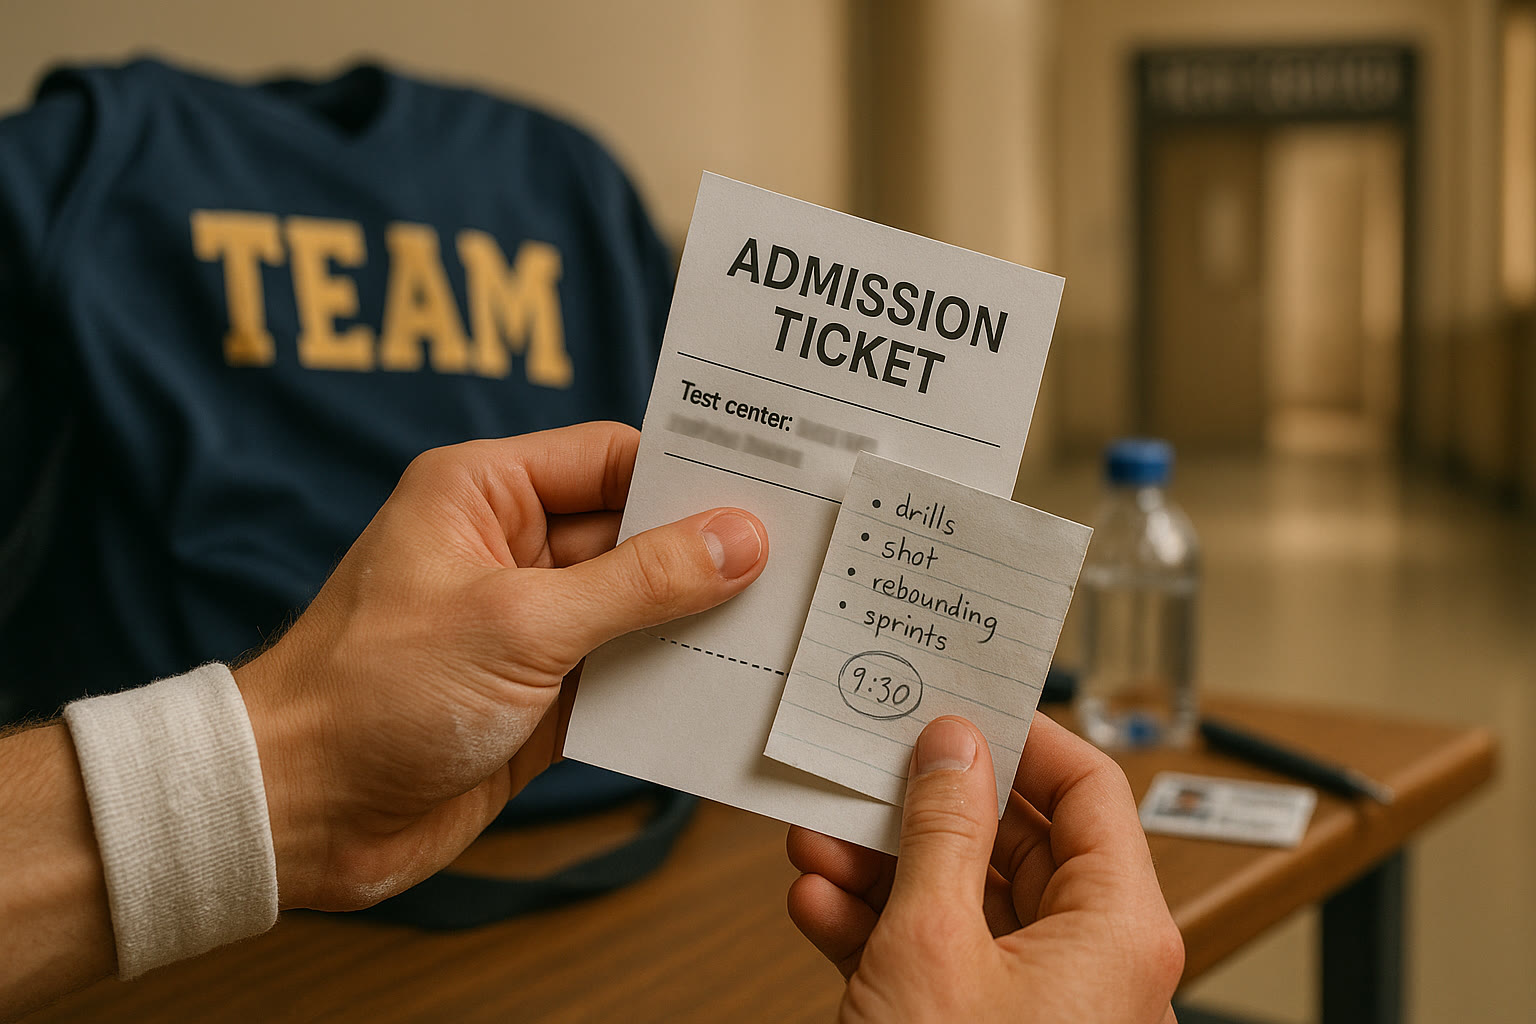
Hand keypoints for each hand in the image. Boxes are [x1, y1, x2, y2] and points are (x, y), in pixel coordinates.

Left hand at [233, 421, 767, 911]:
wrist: (298, 816)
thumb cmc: (377, 693)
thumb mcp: (522, 624)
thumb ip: (639, 582)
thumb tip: (738, 539)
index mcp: (485, 493)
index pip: (613, 459)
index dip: (692, 472)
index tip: (777, 487)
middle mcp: (509, 550)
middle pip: (635, 533)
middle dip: (709, 553)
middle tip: (804, 562)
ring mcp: (528, 625)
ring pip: (637, 608)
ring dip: (697, 623)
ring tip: (788, 627)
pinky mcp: (540, 695)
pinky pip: (623, 673)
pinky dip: (669, 681)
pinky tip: (733, 690)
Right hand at [787, 714, 1183, 1022]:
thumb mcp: (935, 942)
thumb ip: (943, 829)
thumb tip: (954, 746)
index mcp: (1117, 926)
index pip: (1090, 789)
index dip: (1027, 735)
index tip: (966, 702)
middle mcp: (1089, 959)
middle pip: (1014, 841)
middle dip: (927, 806)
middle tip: (872, 766)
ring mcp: (1033, 1000)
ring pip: (964, 898)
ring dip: (885, 865)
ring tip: (822, 838)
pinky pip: (937, 955)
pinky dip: (876, 926)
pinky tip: (821, 903)